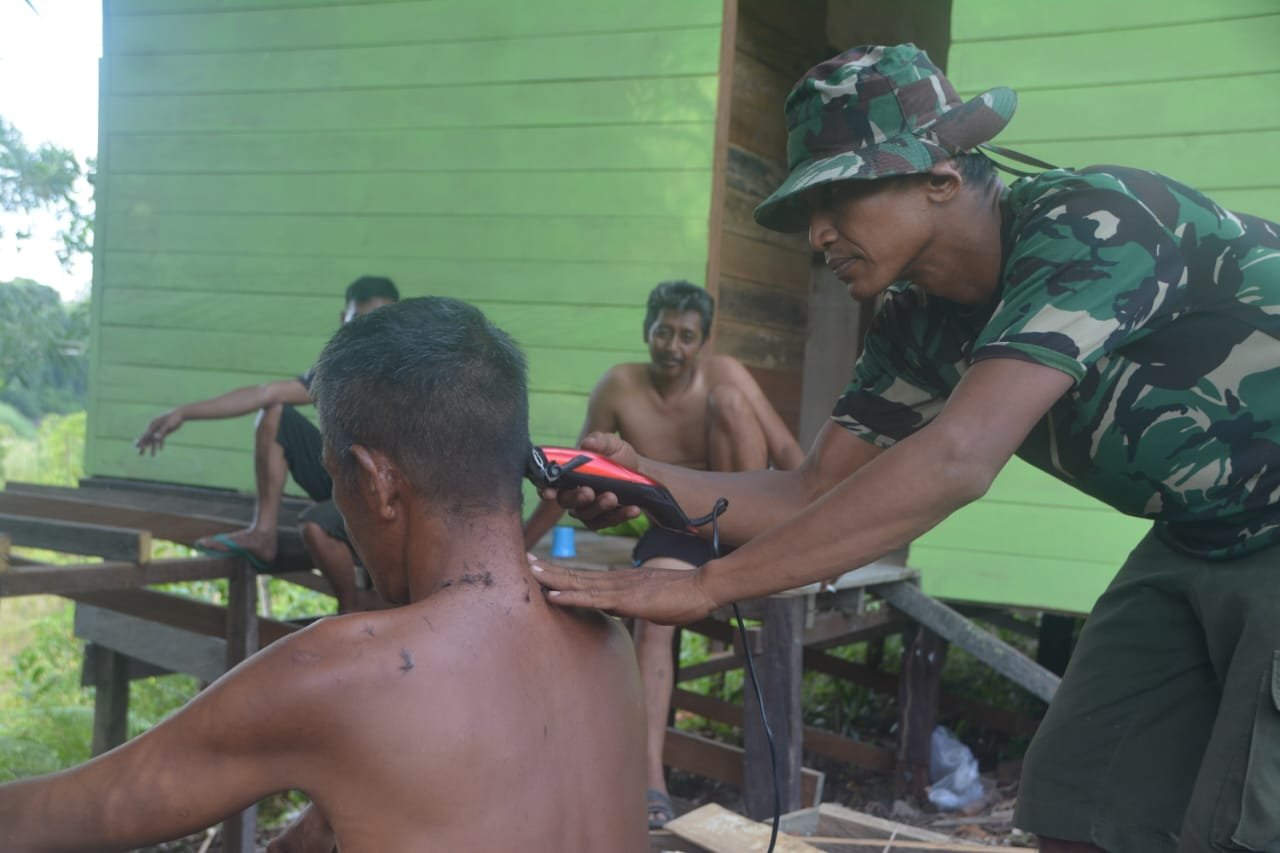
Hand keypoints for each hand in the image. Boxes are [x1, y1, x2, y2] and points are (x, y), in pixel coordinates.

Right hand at [136, 410, 182, 454]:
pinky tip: (161, 449)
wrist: (180, 414)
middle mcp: (155, 428)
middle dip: (144, 447)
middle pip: (148, 439)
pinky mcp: (165, 431)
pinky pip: (161, 439)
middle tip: (140, 455)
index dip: (141, 442)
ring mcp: (159, 430)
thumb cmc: (173, 418)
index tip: (136, 447)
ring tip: (153, 456)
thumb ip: (161, 432)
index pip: (145, 435)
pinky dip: (160, 443)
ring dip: (153, 448)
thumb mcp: (167, 425)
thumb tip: (155, 438)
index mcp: (153, 425)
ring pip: (154, 440)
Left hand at [530, 557, 717, 624]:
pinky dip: (570, 597)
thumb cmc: (683, 597)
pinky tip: (551, 596)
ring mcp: (619, 588)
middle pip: (575, 574)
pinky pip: (592, 599)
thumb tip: (621, 607)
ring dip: (551, 579)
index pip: (584, 575)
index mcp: (620, 581)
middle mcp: (615, 581)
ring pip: (578, 582)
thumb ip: (633, 602)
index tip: (539, 567)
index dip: (560, 572)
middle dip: (547, 570)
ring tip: (527, 572)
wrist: (703, 588)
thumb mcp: (652, 601)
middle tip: (522, 561)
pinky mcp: (625, 600)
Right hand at [539, 432, 644, 529]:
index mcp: (569, 475)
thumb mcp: (611, 443)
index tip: (549, 493)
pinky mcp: (603, 519)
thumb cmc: (617, 455)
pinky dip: (620, 516)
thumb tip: (587, 444)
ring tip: (613, 498)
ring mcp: (587, 509)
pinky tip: (633, 509)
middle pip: (566, 501)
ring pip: (586, 515)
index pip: (550, 484)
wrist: (640, 470)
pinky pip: (607, 522)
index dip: (545, 490)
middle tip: (589, 492)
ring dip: (599, 508)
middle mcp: (574, 494)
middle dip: (576, 498)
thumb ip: (599, 442)